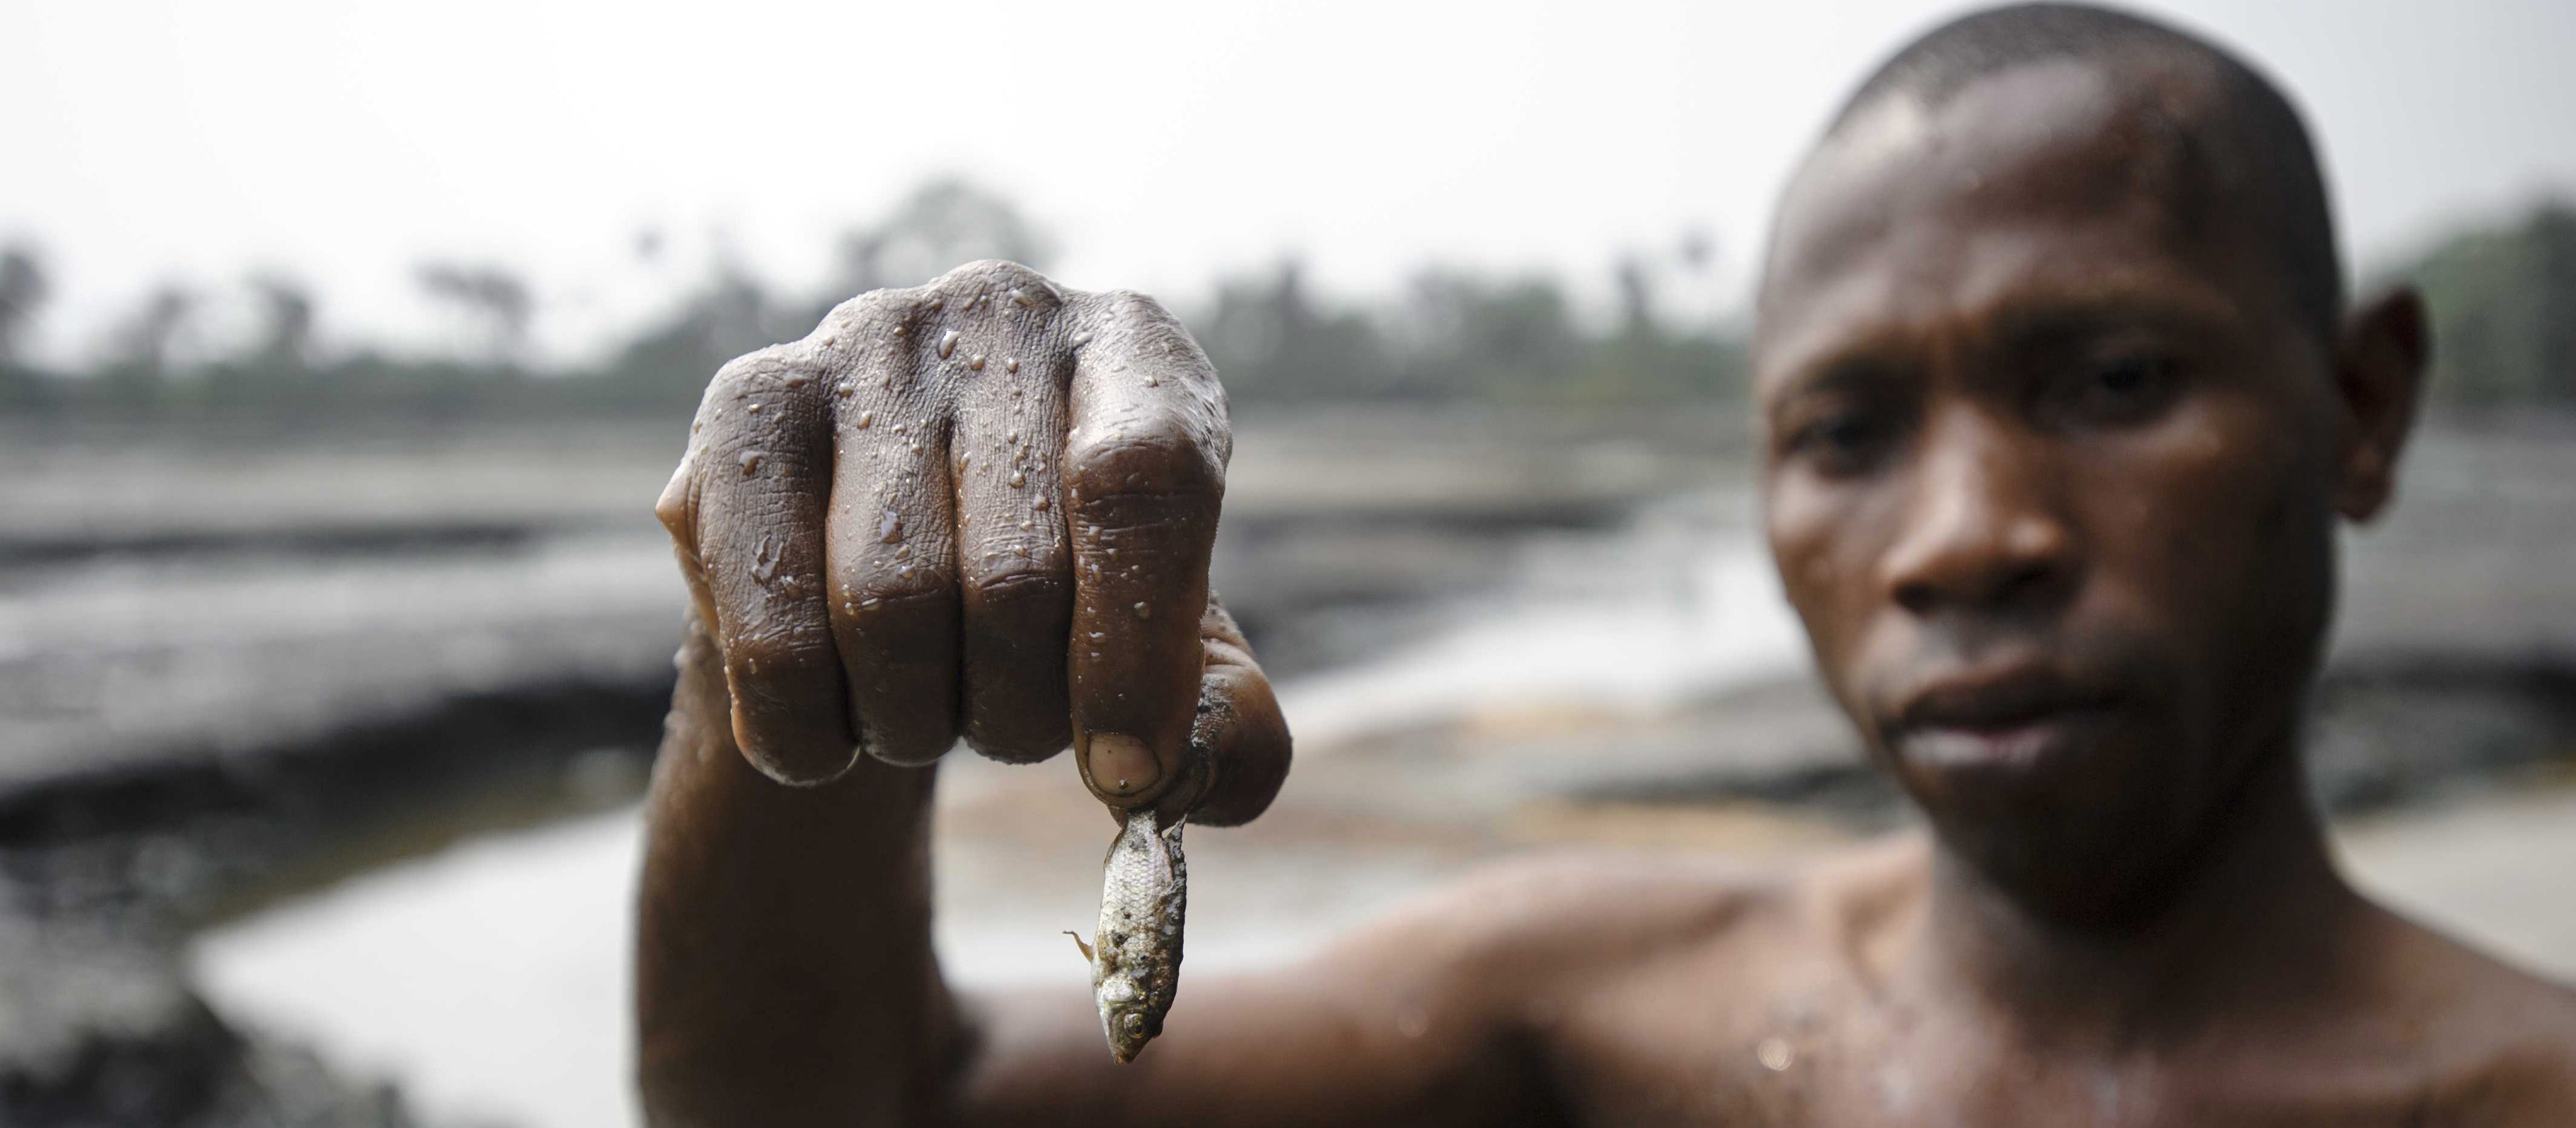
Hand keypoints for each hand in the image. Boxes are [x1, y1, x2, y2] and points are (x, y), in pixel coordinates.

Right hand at [653, 260, 1288, 821]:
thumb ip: (1229, 727)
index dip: (1138, 653)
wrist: (883, 563)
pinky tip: (830, 729)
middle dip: (1023, 711)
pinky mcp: (745, 407)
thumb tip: (1182, 779)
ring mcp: (861, 344)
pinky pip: (768, 629)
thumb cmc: (1061, 602)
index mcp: (1136, 351)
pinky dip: (808, 731)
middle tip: (1017, 730)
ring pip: (887, 605)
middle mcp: (999, 312)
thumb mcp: (1173, 660)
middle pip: (1014, 575)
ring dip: (917, 721)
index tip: (1131, 773)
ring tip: (929, 707)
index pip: (1147, 480)